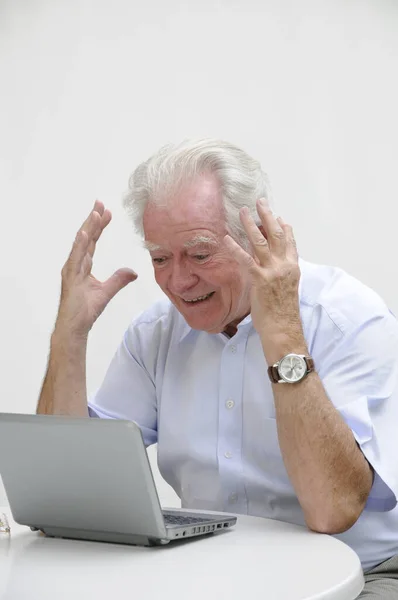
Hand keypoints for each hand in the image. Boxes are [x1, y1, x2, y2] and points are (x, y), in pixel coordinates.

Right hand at [56, 200, 136, 338]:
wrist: (75, 327)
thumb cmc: (85, 310)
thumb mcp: (107, 292)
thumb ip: (119, 279)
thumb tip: (133, 271)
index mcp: (83, 265)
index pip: (92, 241)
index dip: (99, 226)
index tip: (107, 212)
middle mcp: (76, 264)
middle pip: (86, 237)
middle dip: (93, 219)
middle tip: (100, 202)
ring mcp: (71, 270)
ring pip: (81, 244)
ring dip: (88, 227)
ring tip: (95, 212)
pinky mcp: (70, 278)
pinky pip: (76, 259)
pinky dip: (80, 245)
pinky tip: (85, 233)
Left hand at [225, 198, 301, 344]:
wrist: (283, 328)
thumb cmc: (283, 313)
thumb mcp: (287, 289)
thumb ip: (281, 274)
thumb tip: (273, 267)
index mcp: (293, 267)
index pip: (290, 241)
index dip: (284, 227)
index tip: (278, 217)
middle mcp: (284, 265)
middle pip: (277, 234)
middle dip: (268, 216)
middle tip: (260, 202)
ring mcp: (272, 271)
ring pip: (261, 241)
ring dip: (251, 224)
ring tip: (242, 211)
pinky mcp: (259, 280)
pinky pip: (245, 260)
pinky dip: (235, 248)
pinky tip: (227, 238)